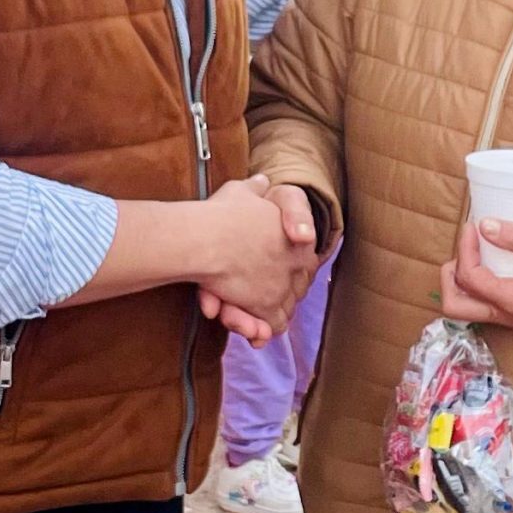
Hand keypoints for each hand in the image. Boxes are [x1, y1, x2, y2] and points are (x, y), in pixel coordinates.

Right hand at [196, 178, 318, 343]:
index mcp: (300, 241)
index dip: (288, 276)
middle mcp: (296, 266)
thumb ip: (255, 191)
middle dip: (273, 302)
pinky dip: (256, 330)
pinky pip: (265, 327)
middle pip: (292, 293)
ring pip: (279, 313)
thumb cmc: (222, 213)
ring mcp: (281, 287)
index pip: (305, 266)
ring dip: (263, 318)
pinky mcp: (263, 307)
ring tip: (251, 324)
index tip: (267, 280)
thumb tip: (262, 181)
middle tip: (258, 306)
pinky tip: (250, 330)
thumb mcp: (242, 192)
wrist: (207, 236)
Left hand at [439, 221, 512, 328]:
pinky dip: (470, 283)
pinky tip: (482, 262)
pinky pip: (476, 303)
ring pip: (462, 307)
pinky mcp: (508, 311)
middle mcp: (506, 315)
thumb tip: (483, 225)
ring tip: (470, 254)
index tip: (472, 227)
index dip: (464, 249)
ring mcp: (506, 316)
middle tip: (463, 249)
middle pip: (455, 305)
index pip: (471, 278)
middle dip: (450, 275)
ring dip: (458, 280)